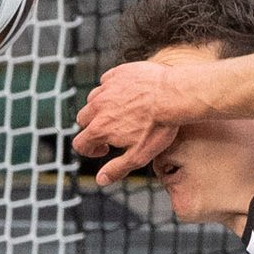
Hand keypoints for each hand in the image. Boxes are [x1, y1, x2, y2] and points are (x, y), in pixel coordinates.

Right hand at [74, 63, 189, 183]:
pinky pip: (106, 82)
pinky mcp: (117, 73)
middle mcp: (97, 107)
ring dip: (100, 108)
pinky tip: (126, 95)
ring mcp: (106, 88)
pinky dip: (111, 90)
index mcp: (99, 128)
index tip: (105, 150)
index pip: (79, 143)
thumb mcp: (139, 155)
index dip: (90, 150)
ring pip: (92, 99)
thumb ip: (117, 168)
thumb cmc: (158, 127)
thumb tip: (100, 180)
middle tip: (111, 132)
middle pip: (82, 120)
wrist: (173, 95)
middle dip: (92, 128)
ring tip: (119, 113)